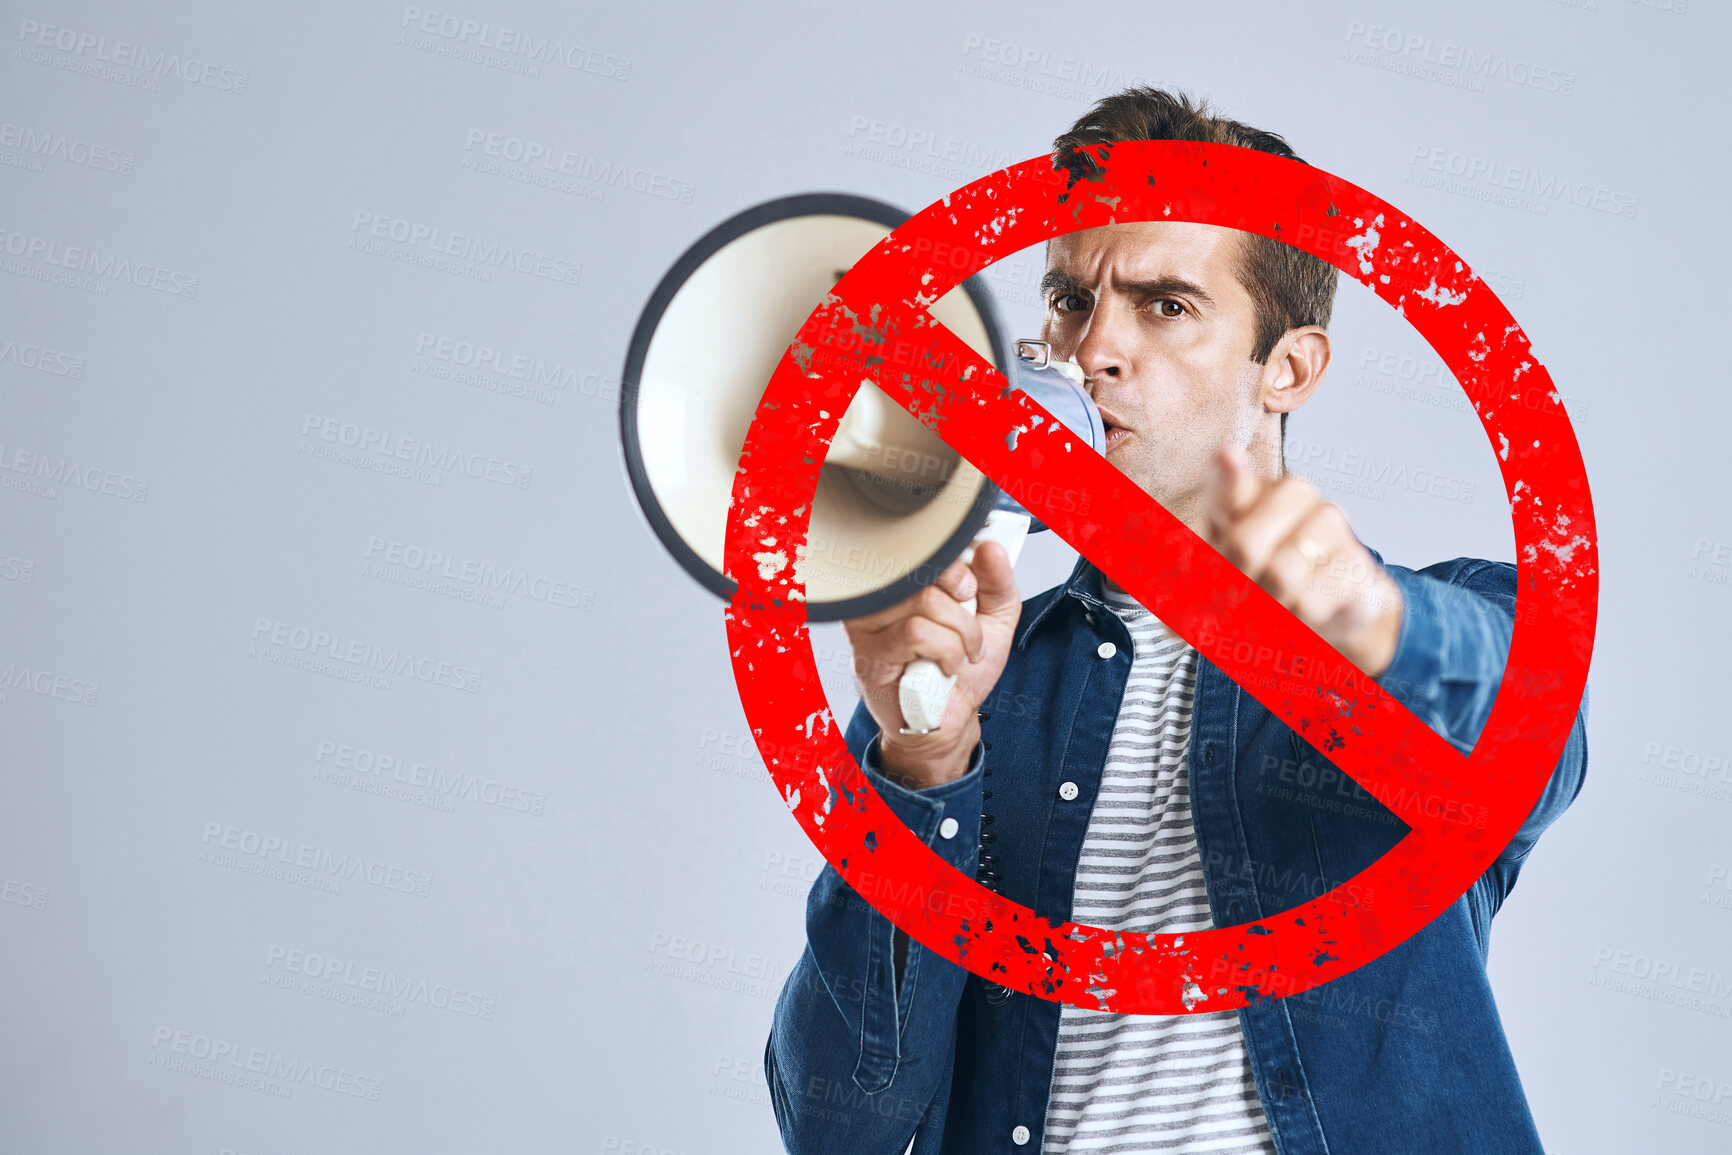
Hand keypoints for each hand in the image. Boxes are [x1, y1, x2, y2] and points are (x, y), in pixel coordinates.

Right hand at [841, 543, 1021, 789]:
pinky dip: (945, 651)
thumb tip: (991, 549)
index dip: (955, 566)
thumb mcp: (993, 621)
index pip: (922, 547)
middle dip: (963, 608)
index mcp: (907, 582)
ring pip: (922, 604)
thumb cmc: (962, 672)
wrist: (951, 720)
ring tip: (961, 655)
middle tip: (971, 629)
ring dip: (958, 635)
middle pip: (924, 574)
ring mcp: (869, 625)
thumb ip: (997, 583)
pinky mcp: (869, 654)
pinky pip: (914, 634)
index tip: (970, 589)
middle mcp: (881, 598)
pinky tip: (946, 667)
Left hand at [1204, 445, 1402, 677]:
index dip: (1229, 474)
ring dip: (1268, 605)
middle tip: (1238, 596)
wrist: (1328, 604)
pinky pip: (1309, 601)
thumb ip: (1189, 572)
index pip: (1231, 474)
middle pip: (1243, 544)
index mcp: (1246, 489)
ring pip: (1280, 576)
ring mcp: (1328, 520)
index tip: (1227, 458)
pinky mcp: (1356, 559)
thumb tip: (1172, 587)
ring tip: (1276, 600)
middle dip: (1233, 584)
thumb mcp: (1215, 571)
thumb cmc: (1261, 575)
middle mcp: (1291, 492)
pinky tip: (1305, 607)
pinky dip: (1298, 619)